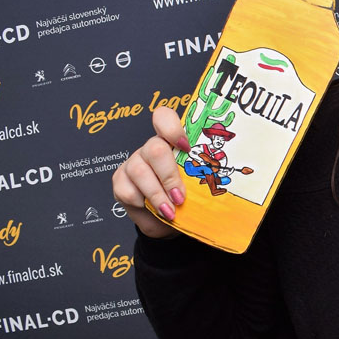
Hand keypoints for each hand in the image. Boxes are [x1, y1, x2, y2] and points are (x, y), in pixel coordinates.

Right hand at [111, 106, 190, 238]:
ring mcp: (133, 163)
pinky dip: (144, 204)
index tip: (186, 147)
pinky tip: (155, 211)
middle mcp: (151, 149)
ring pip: (139, 171)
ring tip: (170, 211)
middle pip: (155, 149)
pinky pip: (128, 191)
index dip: (172, 128)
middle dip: (169, 175)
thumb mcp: (197, 188)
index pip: (164, 118)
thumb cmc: (185, 199)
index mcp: (172, 143)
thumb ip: (201, 180)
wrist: (167, 220)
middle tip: (180, 197)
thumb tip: (218, 186)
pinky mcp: (120, 181)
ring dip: (157, 194)